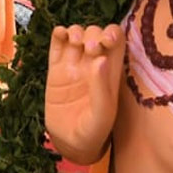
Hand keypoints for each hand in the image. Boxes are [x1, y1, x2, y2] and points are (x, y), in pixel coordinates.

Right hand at [45, 24, 124, 163]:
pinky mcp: (55, 68)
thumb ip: (102, 88)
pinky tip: (60, 34)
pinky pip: (57, 43)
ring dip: (76, 30)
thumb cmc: (92, 133)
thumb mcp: (101, 115)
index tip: (104, 42)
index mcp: (111, 74)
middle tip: (88, 47)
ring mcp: (73, 65)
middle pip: (96, 34)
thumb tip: (101, 58)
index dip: (112, 34)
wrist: (69, 142)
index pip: (117, 42)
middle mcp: (93, 65)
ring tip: (74, 41)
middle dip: (93, 33)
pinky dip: (58, 32)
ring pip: (77, 34)